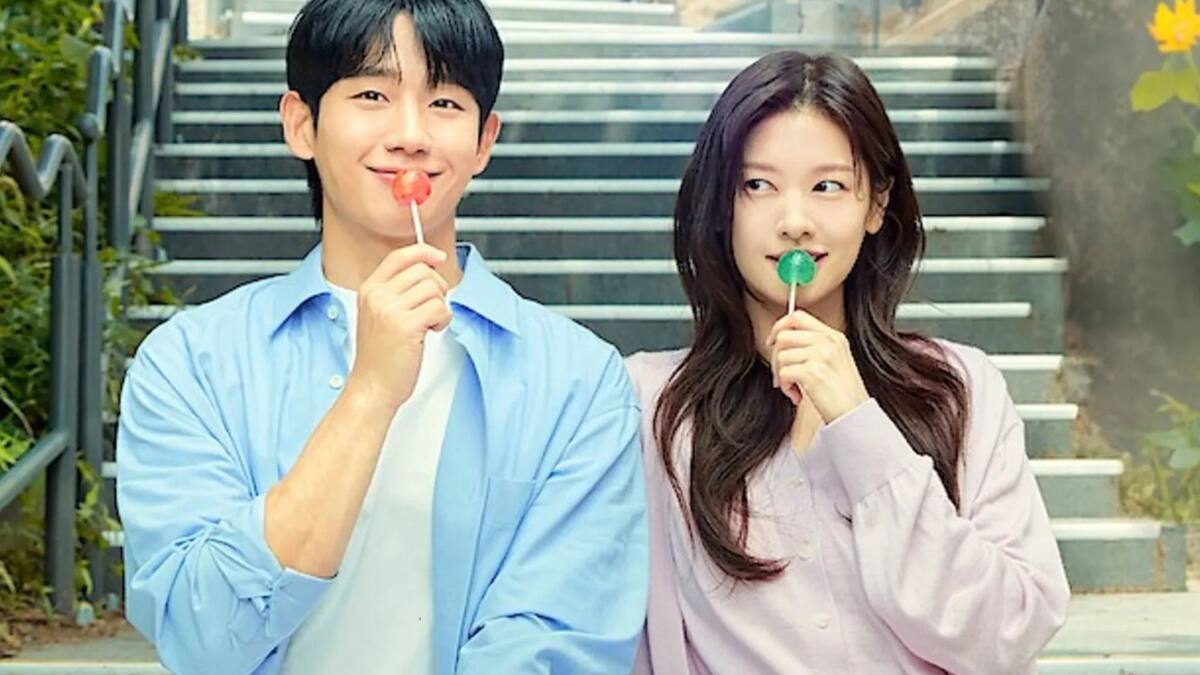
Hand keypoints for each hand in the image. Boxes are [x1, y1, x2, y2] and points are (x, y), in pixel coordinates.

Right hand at [345, 244, 451, 410]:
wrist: (372, 387)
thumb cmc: (380, 356)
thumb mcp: (380, 315)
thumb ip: (397, 291)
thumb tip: (427, 269)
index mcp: (370, 290)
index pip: (399, 256)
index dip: (423, 252)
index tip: (437, 257)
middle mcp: (377, 296)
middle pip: (422, 271)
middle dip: (437, 287)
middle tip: (432, 307)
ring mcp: (390, 310)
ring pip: (434, 289)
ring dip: (440, 307)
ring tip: (429, 323)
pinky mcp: (406, 326)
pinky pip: (439, 308)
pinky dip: (443, 320)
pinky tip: (431, 331)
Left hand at [767, 310, 870, 422]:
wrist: (856, 414)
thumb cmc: (843, 393)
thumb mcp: (835, 359)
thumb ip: (813, 346)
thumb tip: (780, 341)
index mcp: (834, 336)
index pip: (797, 316)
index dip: (779, 326)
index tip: (772, 342)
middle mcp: (828, 341)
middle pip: (784, 336)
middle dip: (775, 358)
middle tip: (781, 376)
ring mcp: (821, 355)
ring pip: (781, 356)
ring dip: (782, 376)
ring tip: (795, 389)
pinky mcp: (812, 372)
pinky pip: (783, 373)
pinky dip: (785, 387)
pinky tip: (797, 396)